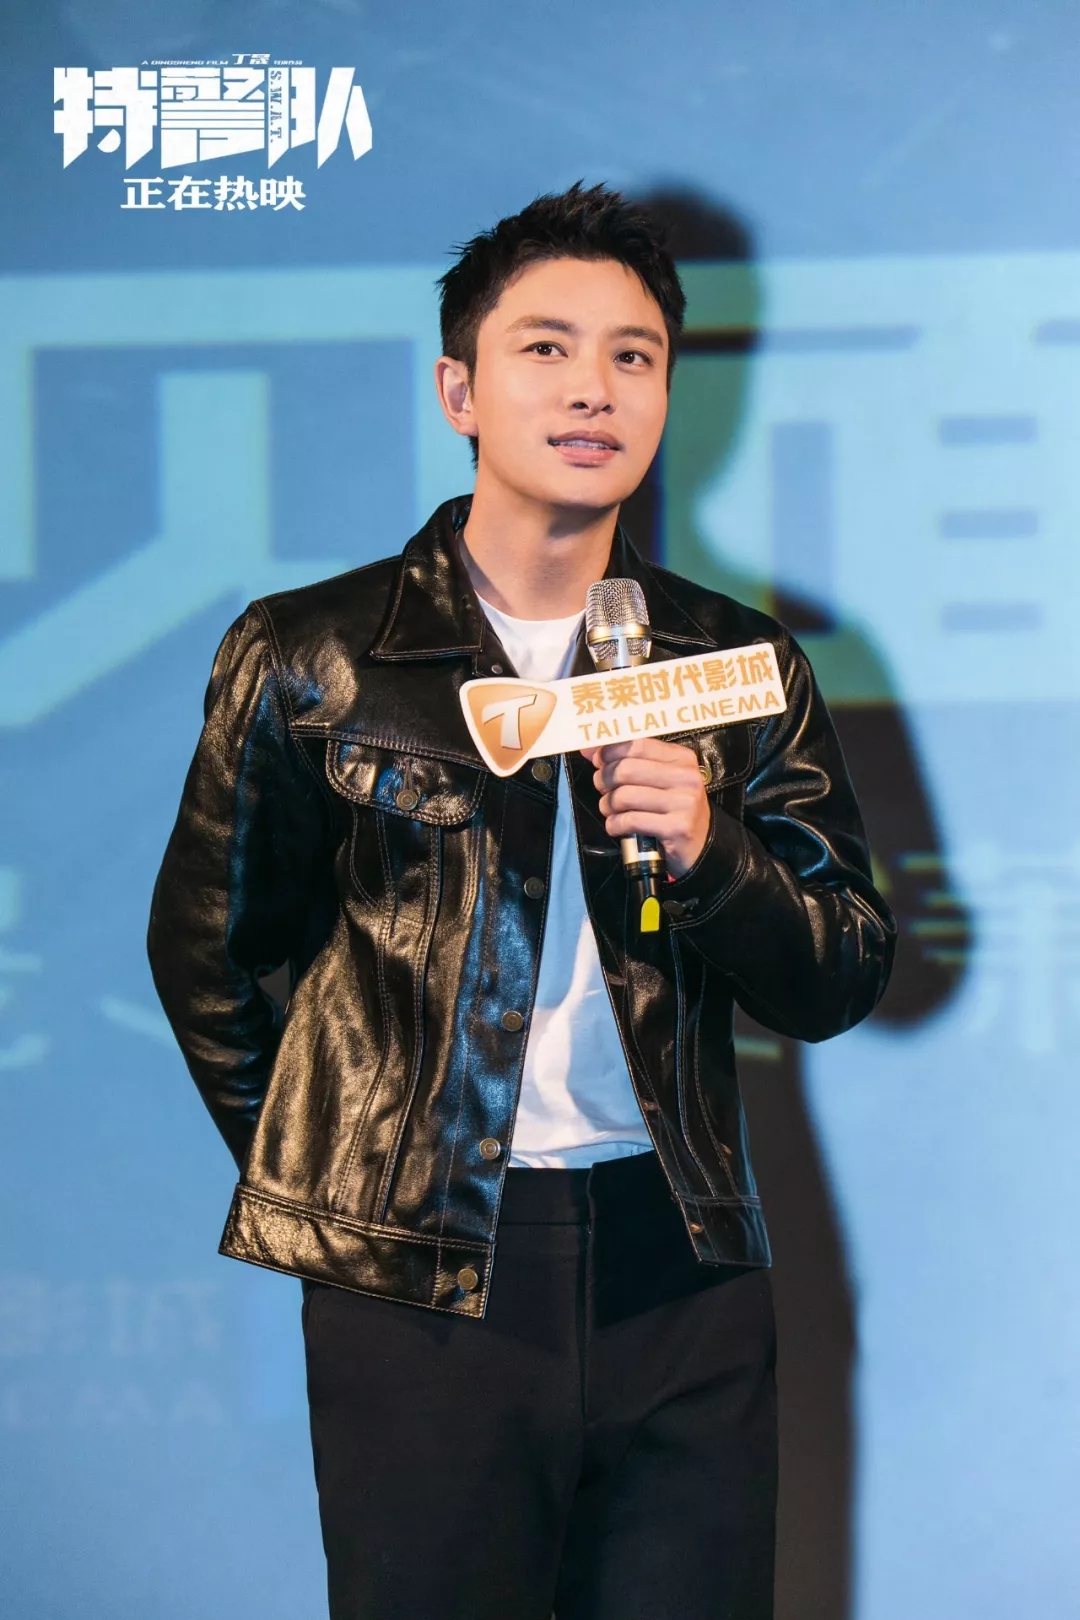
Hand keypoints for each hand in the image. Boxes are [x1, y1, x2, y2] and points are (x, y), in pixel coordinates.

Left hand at [580, 737, 710, 877]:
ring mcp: (683, 803)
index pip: (637, 745)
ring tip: (610, 810)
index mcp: (681, 759)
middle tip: (603, 788)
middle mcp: (685, 777)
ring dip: (607, 805)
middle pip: (626, 769)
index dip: (609, 750)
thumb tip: (591, 749)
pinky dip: (615, 824)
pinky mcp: (676, 827)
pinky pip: (630, 821)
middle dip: (604, 779)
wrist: (702, 844)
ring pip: (624, 796)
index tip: (596, 759)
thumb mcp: (660, 779)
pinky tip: (617, 826)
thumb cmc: (673, 809)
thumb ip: (630, 761)